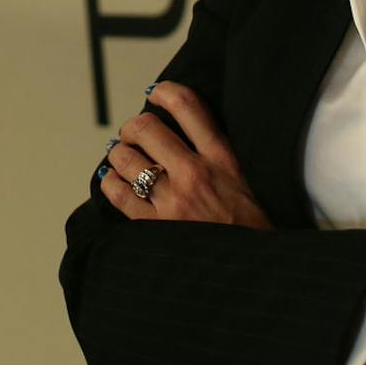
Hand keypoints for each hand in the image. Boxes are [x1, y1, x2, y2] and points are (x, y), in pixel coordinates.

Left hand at [98, 81, 270, 228]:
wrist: (255, 272)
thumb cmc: (253, 229)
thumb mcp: (250, 180)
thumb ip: (222, 154)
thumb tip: (190, 128)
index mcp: (223, 159)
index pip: (187, 106)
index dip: (164, 91)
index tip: (156, 93)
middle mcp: (194, 175)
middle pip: (145, 127)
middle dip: (134, 126)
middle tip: (134, 133)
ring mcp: (172, 201)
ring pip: (125, 158)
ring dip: (120, 153)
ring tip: (125, 158)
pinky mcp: (155, 227)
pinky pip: (118, 194)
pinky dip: (110, 182)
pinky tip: (115, 182)